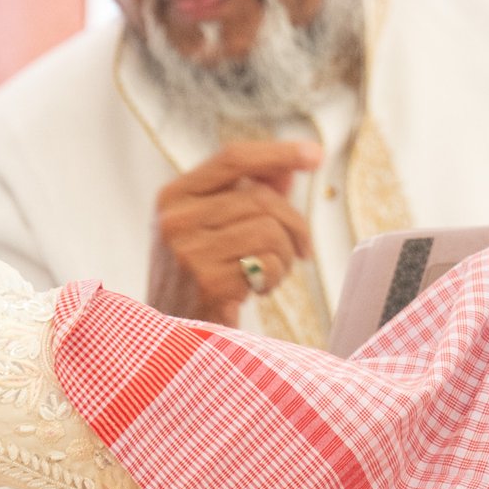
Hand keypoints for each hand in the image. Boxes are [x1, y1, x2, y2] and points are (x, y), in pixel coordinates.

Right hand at [148, 140, 321, 325]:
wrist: (173, 336)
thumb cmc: (198, 276)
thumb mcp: (212, 227)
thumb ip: (248, 191)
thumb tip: (288, 166)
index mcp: (173, 196)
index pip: (232, 158)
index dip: (278, 152)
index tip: (316, 154)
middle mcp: (175, 219)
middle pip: (260, 197)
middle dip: (294, 223)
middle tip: (302, 249)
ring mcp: (188, 252)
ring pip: (269, 230)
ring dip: (284, 256)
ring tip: (268, 273)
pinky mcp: (207, 283)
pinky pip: (267, 264)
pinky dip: (274, 278)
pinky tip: (256, 290)